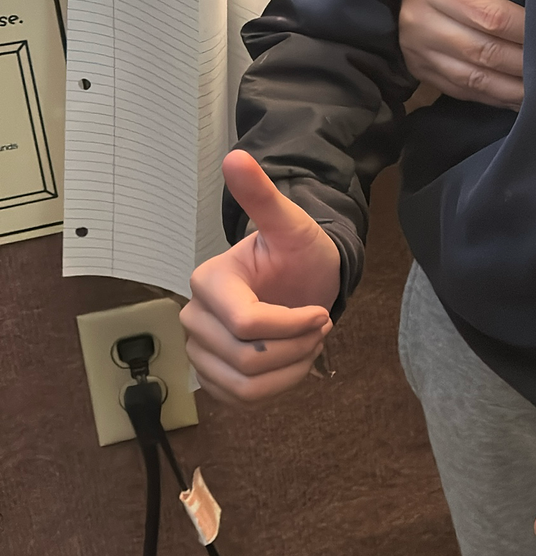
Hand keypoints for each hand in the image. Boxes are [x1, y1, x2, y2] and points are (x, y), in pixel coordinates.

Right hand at [181, 150, 338, 402]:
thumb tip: (237, 157)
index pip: (248, 324)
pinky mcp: (212, 377)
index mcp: (209, 281)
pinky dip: (277, 386)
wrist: (302, 282)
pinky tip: (293, 361)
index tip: (321, 312)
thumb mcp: (291, 225)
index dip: (293, 325)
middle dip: (297, 346)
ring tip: (307, 342)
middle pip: (249, 357)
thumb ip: (264, 197)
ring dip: (290, 368)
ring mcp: (200, 350)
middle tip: (318, 324)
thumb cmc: (299, 253)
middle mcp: (195, 317)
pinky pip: (242, 398)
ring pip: (245, 384)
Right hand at [399, 0, 523, 106]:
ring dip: (515, 89)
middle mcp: (419, 21)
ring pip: (475, 79)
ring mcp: (417, 50)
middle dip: (527, 64)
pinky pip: (464, 92)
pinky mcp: (421, 70)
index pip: (491, 16)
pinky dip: (497, 98)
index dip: (527, 29)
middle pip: (485, 52)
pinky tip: (523, 99)